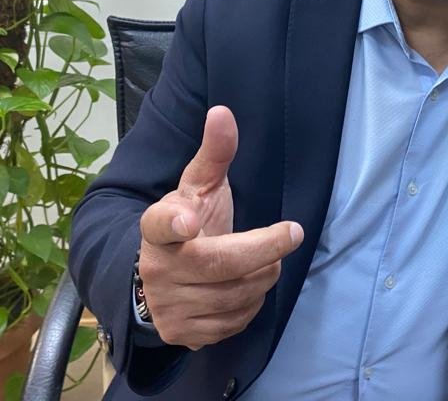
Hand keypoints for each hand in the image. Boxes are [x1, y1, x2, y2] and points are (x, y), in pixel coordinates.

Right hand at [138, 106, 303, 349]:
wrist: (159, 278)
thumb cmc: (189, 222)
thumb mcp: (199, 187)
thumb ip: (214, 154)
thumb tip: (223, 112)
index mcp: (157, 228)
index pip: (159, 223)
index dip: (173, 222)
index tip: (187, 221)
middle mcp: (158, 269)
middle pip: (222, 264)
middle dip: (265, 250)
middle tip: (290, 235)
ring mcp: (169, 306)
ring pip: (235, 296)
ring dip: (264, 276)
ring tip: (267, 260)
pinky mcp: (183, 335)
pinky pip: (234, 322)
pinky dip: (251, 304)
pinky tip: (248, 287)